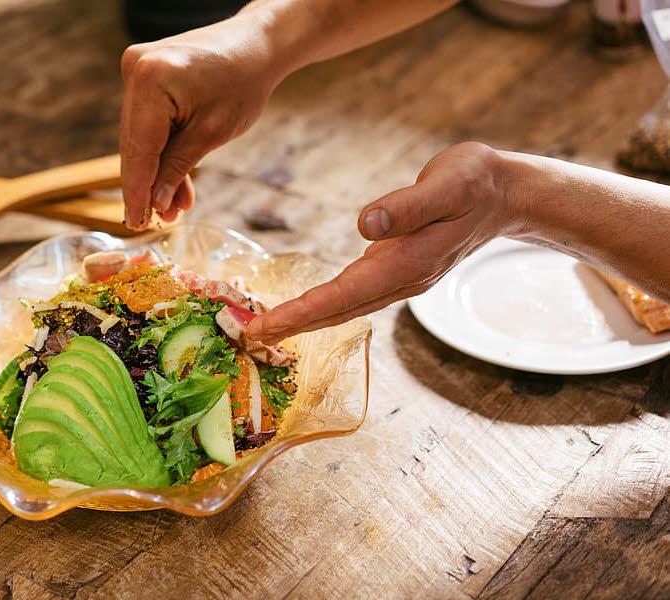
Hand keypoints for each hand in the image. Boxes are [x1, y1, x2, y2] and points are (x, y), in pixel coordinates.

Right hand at [119, 16, 282, 228]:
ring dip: (157, 172)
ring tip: (172, 209)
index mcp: (150, 80)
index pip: (138, 149)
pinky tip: (173, 184)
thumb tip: (155, 204)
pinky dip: (162, 149)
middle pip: (135, 144)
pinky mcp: (144, 75)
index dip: (137, 191)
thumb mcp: (211, 134)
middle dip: (148, 185)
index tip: (135, 223)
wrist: (257, 45)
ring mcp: (137, 69)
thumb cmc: (243, 83)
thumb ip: (177, 168)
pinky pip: (149, 122)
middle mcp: (135, 70)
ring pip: (141, 136)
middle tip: (156, 222)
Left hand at [247, 143, 516, 341]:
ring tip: (269, 326)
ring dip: (308, 318)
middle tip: (252, 335)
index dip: (304, 311)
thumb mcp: (448, 185)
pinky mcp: (399, 269)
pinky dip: (326, 304)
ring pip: (347, 306)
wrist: (505, 194)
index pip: (345, 294)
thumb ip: (408, 206)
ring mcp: (401, 278)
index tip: (268, 324)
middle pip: (340, 309)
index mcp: (408, 262)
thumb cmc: (475, 183)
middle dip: (296, 324)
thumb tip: (366, 224)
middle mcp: (402, 279)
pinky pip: (355, 295)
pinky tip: (308, 306)